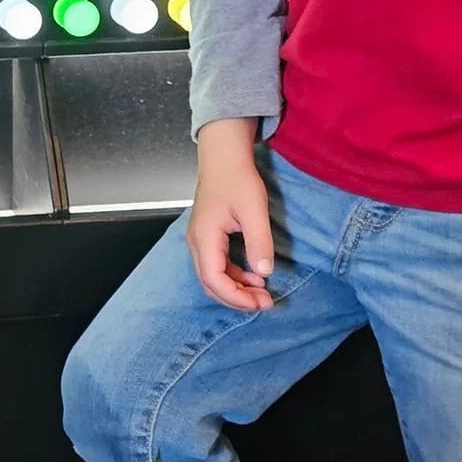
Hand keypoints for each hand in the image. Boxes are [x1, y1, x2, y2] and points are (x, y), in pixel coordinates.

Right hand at [186, 131, 275, 312]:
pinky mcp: (208, 238)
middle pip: (210, 284)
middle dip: (236, 298)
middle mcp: (197, 242)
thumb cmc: (237, 179)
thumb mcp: (254, 209)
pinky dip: (234, 276)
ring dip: (236, 288)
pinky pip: (216, 266)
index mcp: (205, 237)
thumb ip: (258, 242)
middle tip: (264, 303)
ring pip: (213, 277)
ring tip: (262, 291)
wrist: (224, 158)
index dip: (236, 296)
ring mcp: (200, 241)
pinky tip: (254, 275)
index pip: (214, 279)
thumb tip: (264, 272)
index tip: (260, 302)